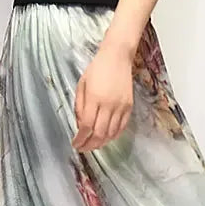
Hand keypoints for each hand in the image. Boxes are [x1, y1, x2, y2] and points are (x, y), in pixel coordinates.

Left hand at [72, 36, 134, 151]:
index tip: (75, 144)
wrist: (117, 57)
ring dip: (101, 143)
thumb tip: (80, 126)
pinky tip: (106, 138)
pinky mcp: (129, 107)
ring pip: (111, 134)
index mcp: (94, 98)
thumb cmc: (97, 69)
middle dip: (90, 145)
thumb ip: (80, 107)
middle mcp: (109, 104)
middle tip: (83, 148)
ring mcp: (121, 107)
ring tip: (93, 145)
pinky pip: (121, 128)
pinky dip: (113, 136)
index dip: (80, 139)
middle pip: (99, 134)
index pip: (86, 126)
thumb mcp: (82, 85)